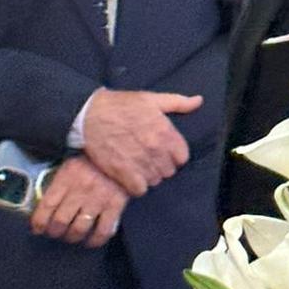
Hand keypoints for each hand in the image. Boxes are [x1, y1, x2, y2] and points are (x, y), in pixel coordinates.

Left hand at [30, 155, 125, 246]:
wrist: (123, 153)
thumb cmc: (94, 160)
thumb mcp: (71, 164)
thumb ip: (58, 182)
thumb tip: (44, 203)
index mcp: (67, 177)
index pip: (47, 205)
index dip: (39, 222)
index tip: (37, 228)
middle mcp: (80, 190)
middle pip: (60, 221)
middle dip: (54, 232)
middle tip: (55, 232)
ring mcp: (98, 199)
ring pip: (79, 229)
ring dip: (72, 237)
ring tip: (71, 236)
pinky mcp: (115, 206)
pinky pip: (102, 231)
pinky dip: (95, 240)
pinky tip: (91, 240)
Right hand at [80, 87, 201, 197]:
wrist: (89, 114)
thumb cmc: (121, 105)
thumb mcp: (151, 98)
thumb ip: (178, 102)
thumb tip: (199, 101)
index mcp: (165, 131)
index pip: (182, 157)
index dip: (174, 155)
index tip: (165, 152)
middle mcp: (155, 149)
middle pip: (169, 171)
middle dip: (162, 166)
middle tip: (149, 159)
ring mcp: (139, 162)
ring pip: (155, 181)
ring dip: (149, 176)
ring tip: (139, 166)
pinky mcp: (123, 173)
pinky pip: (139, 190)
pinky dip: (136, 186)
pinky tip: (130, 176)